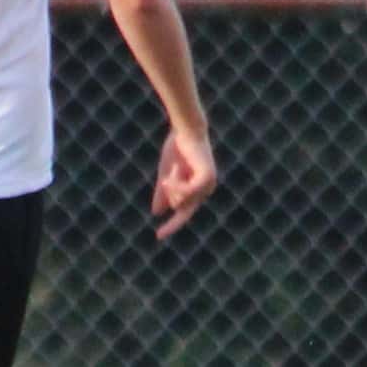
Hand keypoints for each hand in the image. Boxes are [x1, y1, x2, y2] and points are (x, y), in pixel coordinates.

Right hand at [149, 124, 216, 238]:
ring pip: (180, 200)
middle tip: (172, 170)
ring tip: (177, 165)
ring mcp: (208, 186)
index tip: (158, 236)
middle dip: (170, 190)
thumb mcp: (166, 175)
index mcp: (198, 191)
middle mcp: (206, 190)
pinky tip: (174, 170)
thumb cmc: (178, 149)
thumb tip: (157, 212)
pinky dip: (176, 184)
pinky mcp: (206, 179)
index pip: (184, 214)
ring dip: (172, 183)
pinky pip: (185, 192)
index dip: (172, 226)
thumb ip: (163, 193)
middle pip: (179, 206)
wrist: (186, 130)